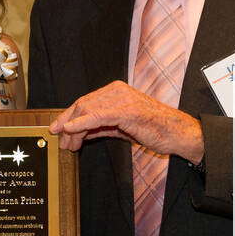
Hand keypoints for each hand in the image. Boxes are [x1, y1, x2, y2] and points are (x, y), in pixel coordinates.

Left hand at [48, 81, 203, 162]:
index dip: (68, 116)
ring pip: (87, 110)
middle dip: (67, 123)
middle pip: (82, 104)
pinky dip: (81, 124)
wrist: (177, 133)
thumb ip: (101, 126)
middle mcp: (117, 90)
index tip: (57, 129)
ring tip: (68, 145)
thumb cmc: (153, 130)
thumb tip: (79, 132)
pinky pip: (97, 116)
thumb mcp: (121, 127)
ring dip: (73, 129)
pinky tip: (71, 131)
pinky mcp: (126, 110)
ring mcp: (122, 98)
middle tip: (61, 142)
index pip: (85, 101)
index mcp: (116, 90)